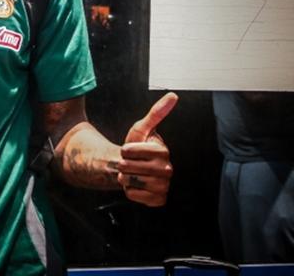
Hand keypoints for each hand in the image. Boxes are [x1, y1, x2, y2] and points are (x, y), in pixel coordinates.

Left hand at [117, 92, 177, 206]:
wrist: (134, 167)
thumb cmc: (137, 146)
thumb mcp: (142, 128)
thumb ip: (156, 113)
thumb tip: (173, 96)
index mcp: (163, 151)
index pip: (130, 151)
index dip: (124, 149)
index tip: (129, 148)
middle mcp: (167, 169)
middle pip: (129, 167)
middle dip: (122, 164)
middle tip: (129, 162)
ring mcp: (164, 185)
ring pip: (131, 181)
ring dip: (125, 177)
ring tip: (131, 172)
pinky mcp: (158, 199)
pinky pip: (135, 195)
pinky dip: (129, 191)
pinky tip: (136, 184)